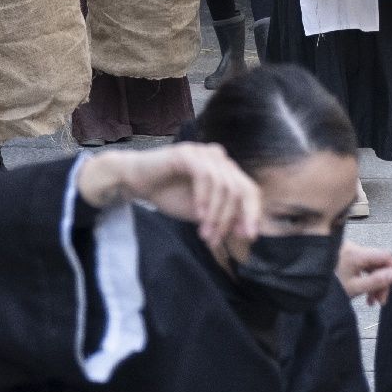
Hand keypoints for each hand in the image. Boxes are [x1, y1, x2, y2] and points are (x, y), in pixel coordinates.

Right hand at [78, 142, 259, 250]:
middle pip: (240, 189)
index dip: (253, 214)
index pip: (250, 190)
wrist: (139, 182)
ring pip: (224, 186)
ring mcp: (204, 152)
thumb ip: (224, 219)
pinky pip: (205, 176)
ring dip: (215, 214)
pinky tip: (197, 214)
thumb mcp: (203, 213)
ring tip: (204, 232)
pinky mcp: (188, 153)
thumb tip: (249, 233)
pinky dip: (204, 198)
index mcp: (226, 171)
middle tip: (216, 239)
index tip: (249, 237)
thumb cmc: (171, 195)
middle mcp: (219, 158)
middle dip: (230, 219)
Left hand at [337, 241, 391, 305]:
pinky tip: (366, 295)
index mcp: (357, 253)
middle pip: (378, 263)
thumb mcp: (355, 288)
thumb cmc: (331, 286)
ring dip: (375, 284)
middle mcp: (354, 247)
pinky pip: (363, 266)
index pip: (385, 255)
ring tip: (372, 302)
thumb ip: (377, 281)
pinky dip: (367, 279)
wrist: (309, 282)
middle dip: (382, 283)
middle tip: (381, 302)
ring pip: (371, 266)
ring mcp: (350, 251)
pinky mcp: (346, 255)